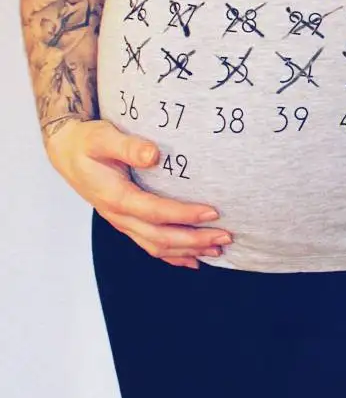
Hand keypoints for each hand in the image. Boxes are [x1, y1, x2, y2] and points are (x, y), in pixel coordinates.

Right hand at [45, 120, 229, 269]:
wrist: (68, 153)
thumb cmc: (88, 142)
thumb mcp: (103, 137)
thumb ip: (128, 146)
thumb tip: (153, 154)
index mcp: (114, 196)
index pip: (154, 211)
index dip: (184, 214)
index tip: (212, 212)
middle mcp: (118, 215)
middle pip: (159, 237)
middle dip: (194, 240)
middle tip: (225, 236)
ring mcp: (122, 222)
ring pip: (156, 246)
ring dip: (188, 251)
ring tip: (218, 249)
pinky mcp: (126, 223)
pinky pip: (150, 246)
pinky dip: (173, 256)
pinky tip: (194, 260)